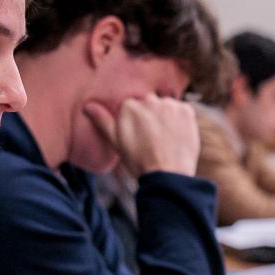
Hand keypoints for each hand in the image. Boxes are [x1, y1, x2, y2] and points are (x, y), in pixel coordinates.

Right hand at [83, 96, 199, 176]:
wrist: (167, 175)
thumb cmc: (139, 161)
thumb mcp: (116, 142)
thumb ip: (103, 121)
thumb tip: (88, 106)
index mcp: (129, 106)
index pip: (132, 107)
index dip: (136, 124)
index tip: (140, 138)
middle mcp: (149, 100)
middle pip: (150, 104)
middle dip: (151, 117)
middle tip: (153, 139)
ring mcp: (169, 104)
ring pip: (166, 107)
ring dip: (166, 118)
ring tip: (165, 139)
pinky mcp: (186, 110)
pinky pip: (181, 111)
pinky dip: (180, 121)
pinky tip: (176, 136)